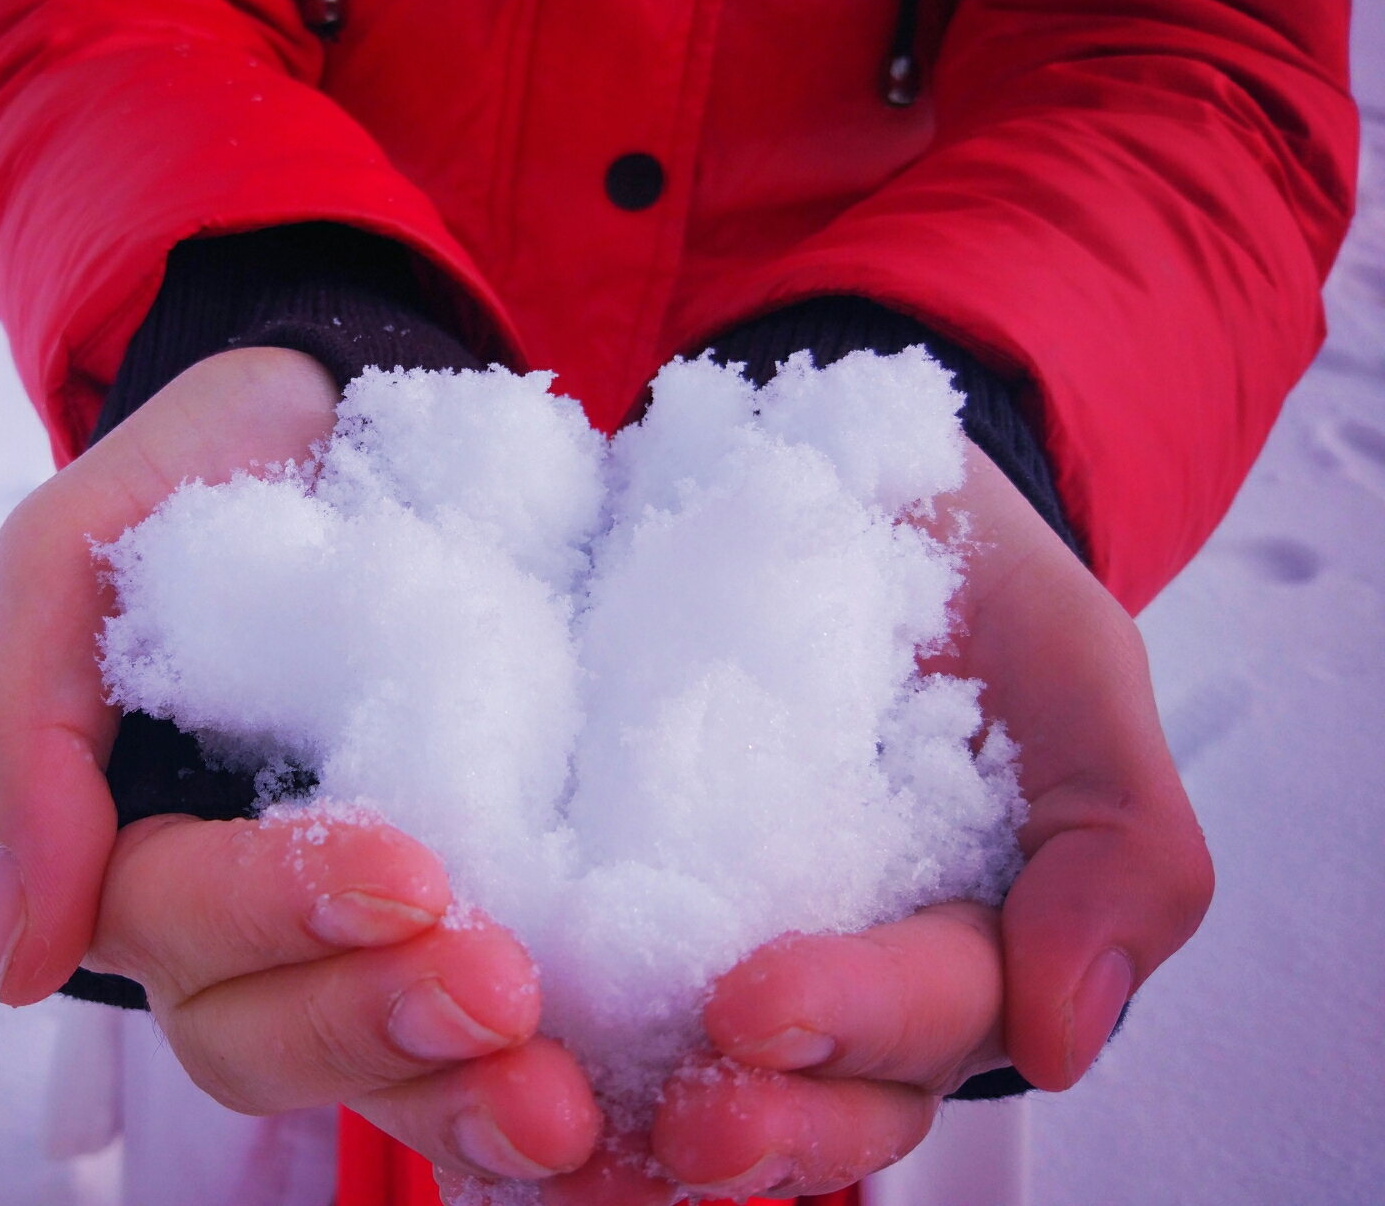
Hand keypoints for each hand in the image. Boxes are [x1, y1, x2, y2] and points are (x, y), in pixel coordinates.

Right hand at [0, 346, 599, 1180]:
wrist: (350, 412)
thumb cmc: (202, 480)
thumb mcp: (74, 557)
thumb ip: (19, 732)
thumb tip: (18, 961)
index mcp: (141, 857)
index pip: (180, 932)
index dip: (278, 919)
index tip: (406, 874)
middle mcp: (248, 931)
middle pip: (274, 1043)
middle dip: (383, 1032)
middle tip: (503, 992)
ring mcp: (368, 937)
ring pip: (384, 1080)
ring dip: (470, 1105)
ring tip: (570, 1105)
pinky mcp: (487, 913)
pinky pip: (497, 1050)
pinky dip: (554, 1101)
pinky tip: (632, 1117)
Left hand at [438, 442, 1215, 1202]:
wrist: (806, 461)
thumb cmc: (958, 568)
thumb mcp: (1069, 664)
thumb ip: (1117, 837)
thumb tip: (1069, 1039)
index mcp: (958, 936)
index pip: (929, 1013)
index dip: (852, 1026)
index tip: (758, 1003)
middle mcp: (836, 966)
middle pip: (815, 1097)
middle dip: (752, 1122)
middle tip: (678, 1114)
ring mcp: (711, 932)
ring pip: (688, 1080)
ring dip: (628, 1125)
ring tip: (554, 1124)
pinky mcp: (601, 881)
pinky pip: (572, 990)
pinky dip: (529, 1042)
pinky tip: (470, 1062)